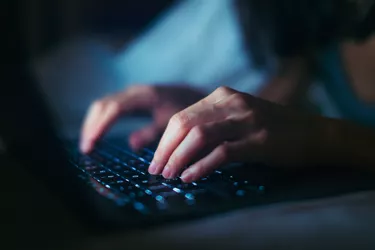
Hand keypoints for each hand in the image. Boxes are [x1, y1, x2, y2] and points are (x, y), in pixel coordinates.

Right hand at [80, 84, 205, 152]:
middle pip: (102, 106)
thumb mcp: (172, 124)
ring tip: (88, 145)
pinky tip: (98, 135)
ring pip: (103, 105)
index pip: (113, 109)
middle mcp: (133, 91)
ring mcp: (131, 93)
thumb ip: (152, 133)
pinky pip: (108, 107)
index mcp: (144, 96)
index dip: (100, 126)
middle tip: (86, 149)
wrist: (194, 95)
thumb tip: (132, 144)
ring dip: (93, 124)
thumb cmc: (186, 111)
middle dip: (91, 126)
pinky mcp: (130, 98)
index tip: (90, 145)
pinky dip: (100, 120)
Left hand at [149, 86, 320, 181]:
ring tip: (169, 176)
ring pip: (199, 135)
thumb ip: (211, 126)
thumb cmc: (272, 128)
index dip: (164, 140)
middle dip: (165, 150)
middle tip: (156, 171)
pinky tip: (190, 177)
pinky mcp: (260, 139)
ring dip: (178, 157)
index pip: (182, 116)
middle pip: (185, 124)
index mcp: (222, 95)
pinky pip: (222, 152)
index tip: (156, 160)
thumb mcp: (238, 118)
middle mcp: (232, 102)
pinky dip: (201, 166)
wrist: (313, 132)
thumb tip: (178, 149)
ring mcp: (247, 119)